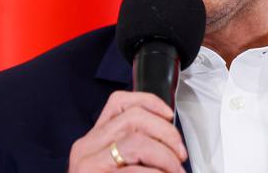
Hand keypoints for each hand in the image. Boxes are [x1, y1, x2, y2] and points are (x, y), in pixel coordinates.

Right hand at [68, 91, 187, 171]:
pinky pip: (134, 171)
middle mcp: (87, 147)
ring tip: (175, 172)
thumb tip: (170, 140)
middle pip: (134, 118)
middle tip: (180, 154)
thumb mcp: (115, 164)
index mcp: (93, 139)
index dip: (149, 102)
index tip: (169, 116)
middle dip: (166, 133)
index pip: (119, 102)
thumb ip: (133, 148)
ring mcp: (88, 164)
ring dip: (165, 156)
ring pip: (136, 141)